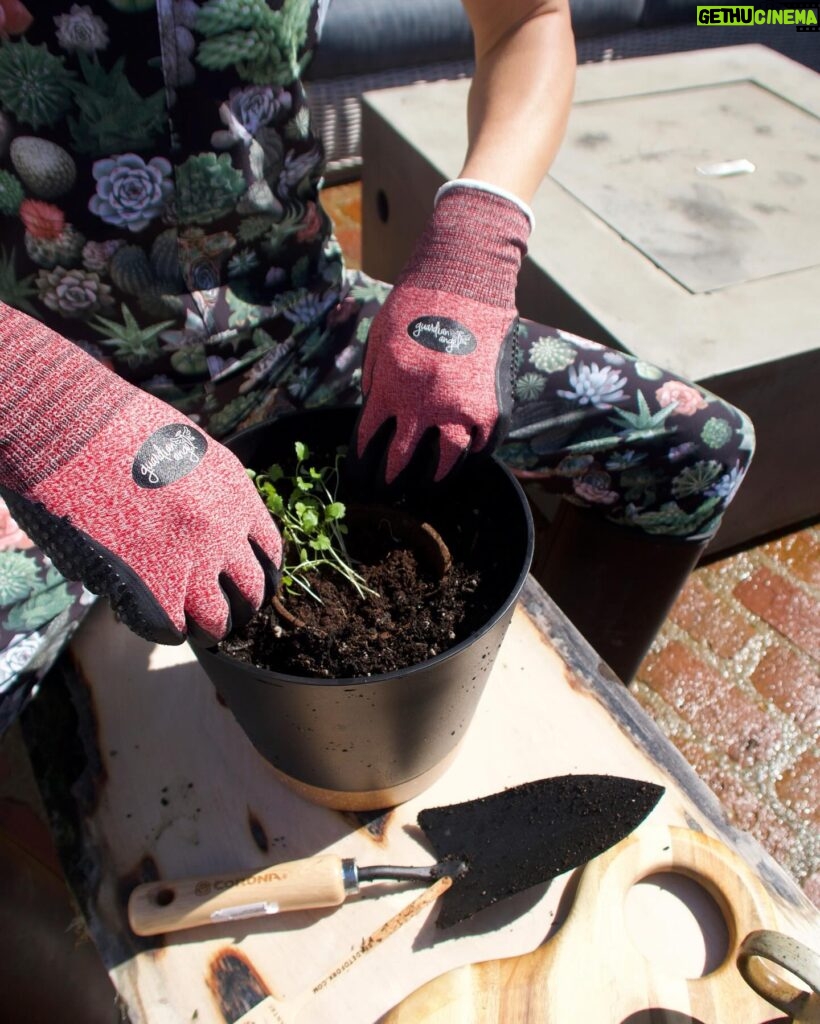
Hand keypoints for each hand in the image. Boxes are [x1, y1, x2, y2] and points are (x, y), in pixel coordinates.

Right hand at [0, 307, 281, 644]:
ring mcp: (192, 561)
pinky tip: (158, 622)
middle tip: (226, 610)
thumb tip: (201, 525)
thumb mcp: (187, 447)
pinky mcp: (154, 586)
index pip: (269, 549)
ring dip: (209, 625)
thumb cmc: (119, 429)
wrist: (77, 431)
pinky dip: (167, 631)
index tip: (247, 579)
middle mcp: (223, 531)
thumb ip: (205, 488)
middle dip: (241, 604)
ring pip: (219, 618)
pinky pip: (172, 628)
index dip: (259, 570)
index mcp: (236, 493)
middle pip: (253, 588)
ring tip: (198, 628)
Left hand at [354, 180, 531, 483]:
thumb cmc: (416, 303)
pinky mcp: (491, 404)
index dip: (361, 461)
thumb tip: (377, 412)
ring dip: (435, 476)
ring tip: (428, 483)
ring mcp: (462, 408)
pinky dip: (473, 450)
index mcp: (392, 388)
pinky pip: (482, 442)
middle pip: (403, 459)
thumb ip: (377, 381)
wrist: (465, 278)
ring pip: (448, 460)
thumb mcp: (380, 341)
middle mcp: (425, 405)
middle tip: (387, 488)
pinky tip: (464, 454)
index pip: (369, 439)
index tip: (360, 472)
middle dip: (390, 478)